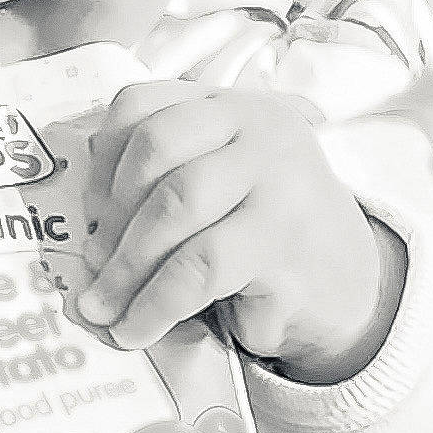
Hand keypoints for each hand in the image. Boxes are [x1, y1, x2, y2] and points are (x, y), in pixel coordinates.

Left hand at [75, 82, 406, 383]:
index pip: (143, 104)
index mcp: (230, 105)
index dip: (102, 158)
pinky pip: (199, 268)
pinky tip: (137, 328)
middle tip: (90, 266)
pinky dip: (155, 303)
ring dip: (125, 267)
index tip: (89, 210)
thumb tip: (88, 212)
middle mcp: (259, 128)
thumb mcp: (215, 184)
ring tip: (101, 307)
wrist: (344, 285)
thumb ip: (163, 172)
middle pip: (155, 151)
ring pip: (175, 207)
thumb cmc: (258, 233)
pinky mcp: (283, 240)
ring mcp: (278, 179)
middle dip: (112, 217)